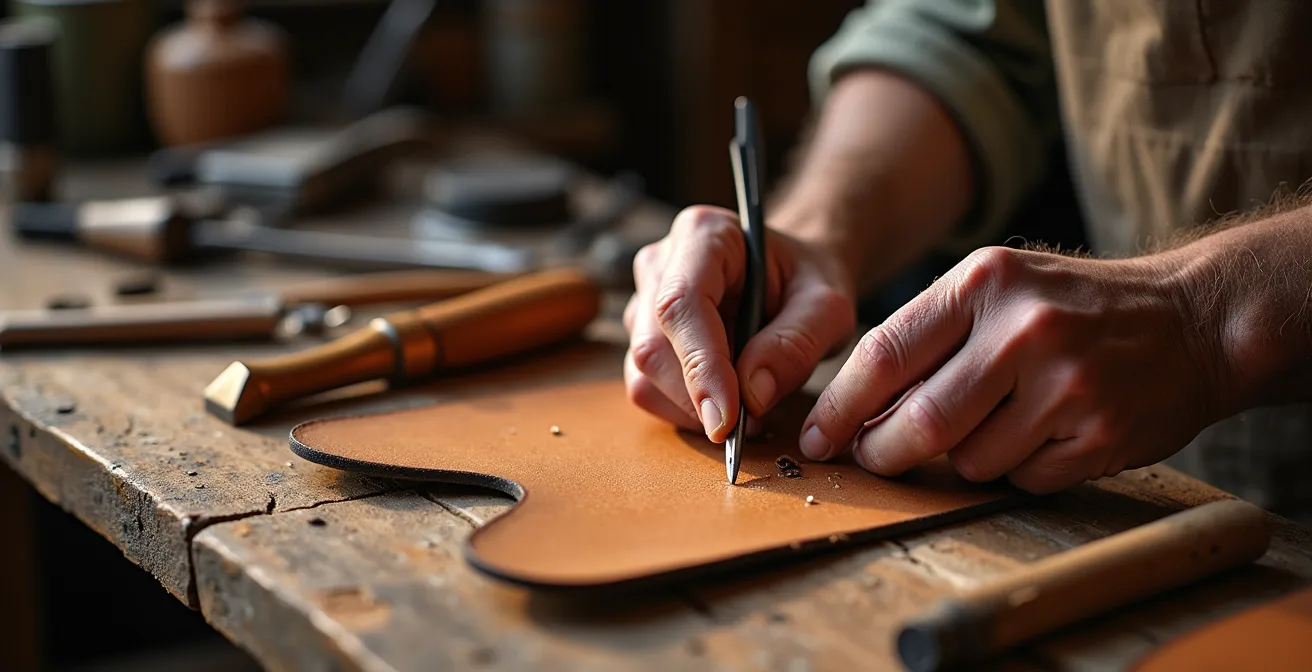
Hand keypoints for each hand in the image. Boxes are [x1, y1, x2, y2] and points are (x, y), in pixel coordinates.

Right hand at [624, 206, 856, 440]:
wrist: (793, 279)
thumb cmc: (808, 282)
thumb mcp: (828, 307)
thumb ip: (797, 344)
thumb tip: (752, 395)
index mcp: (704, 234)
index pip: (681, 304)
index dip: (700, 365)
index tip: (728, 420)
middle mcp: (660, 263)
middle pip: (653, 346)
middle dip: (699, 397)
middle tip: (753, 423)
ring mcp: (644, 301)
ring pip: (644, 374)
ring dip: (691, 409)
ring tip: (747, 412)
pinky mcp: (643, 337)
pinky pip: (647, 388)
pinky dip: (685, 411)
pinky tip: (725, 404)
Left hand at [800, 246, 1225, 493]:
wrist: (1194, 319)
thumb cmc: (1074, 307)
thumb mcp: (999, 287)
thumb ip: (929, 337)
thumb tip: (854, 409)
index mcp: (984, 280)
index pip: (884, 355)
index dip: (840, 406)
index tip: (817, 436)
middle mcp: (1024, 328)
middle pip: (920, 420)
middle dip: (884, 451)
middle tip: (874, 458)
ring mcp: (1067, 383)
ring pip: (969, 459)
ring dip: (962, 458)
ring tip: (996, 422)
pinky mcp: (1100, 434)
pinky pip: (1022, 478)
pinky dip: (1016, 469)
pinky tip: (1042, 434)